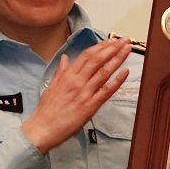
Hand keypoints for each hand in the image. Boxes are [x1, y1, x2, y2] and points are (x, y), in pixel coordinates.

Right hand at [21, 38, 131, 152]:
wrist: (42, 129)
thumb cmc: (46, 110)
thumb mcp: (51, 86)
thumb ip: (60, 72)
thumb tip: (64, 58)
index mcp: (67, 76)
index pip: (86, 55)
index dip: (100, 46)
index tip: (111, 40)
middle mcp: (77, 81)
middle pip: (97, 60)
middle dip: (112, 48)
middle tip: (124, 40)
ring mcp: (84, 93)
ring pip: (104, 71)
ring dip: (117, 59)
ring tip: (127, 49)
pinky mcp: (90, 106)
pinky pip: (106, 91)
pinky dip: (117, 80)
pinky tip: (126, 72)